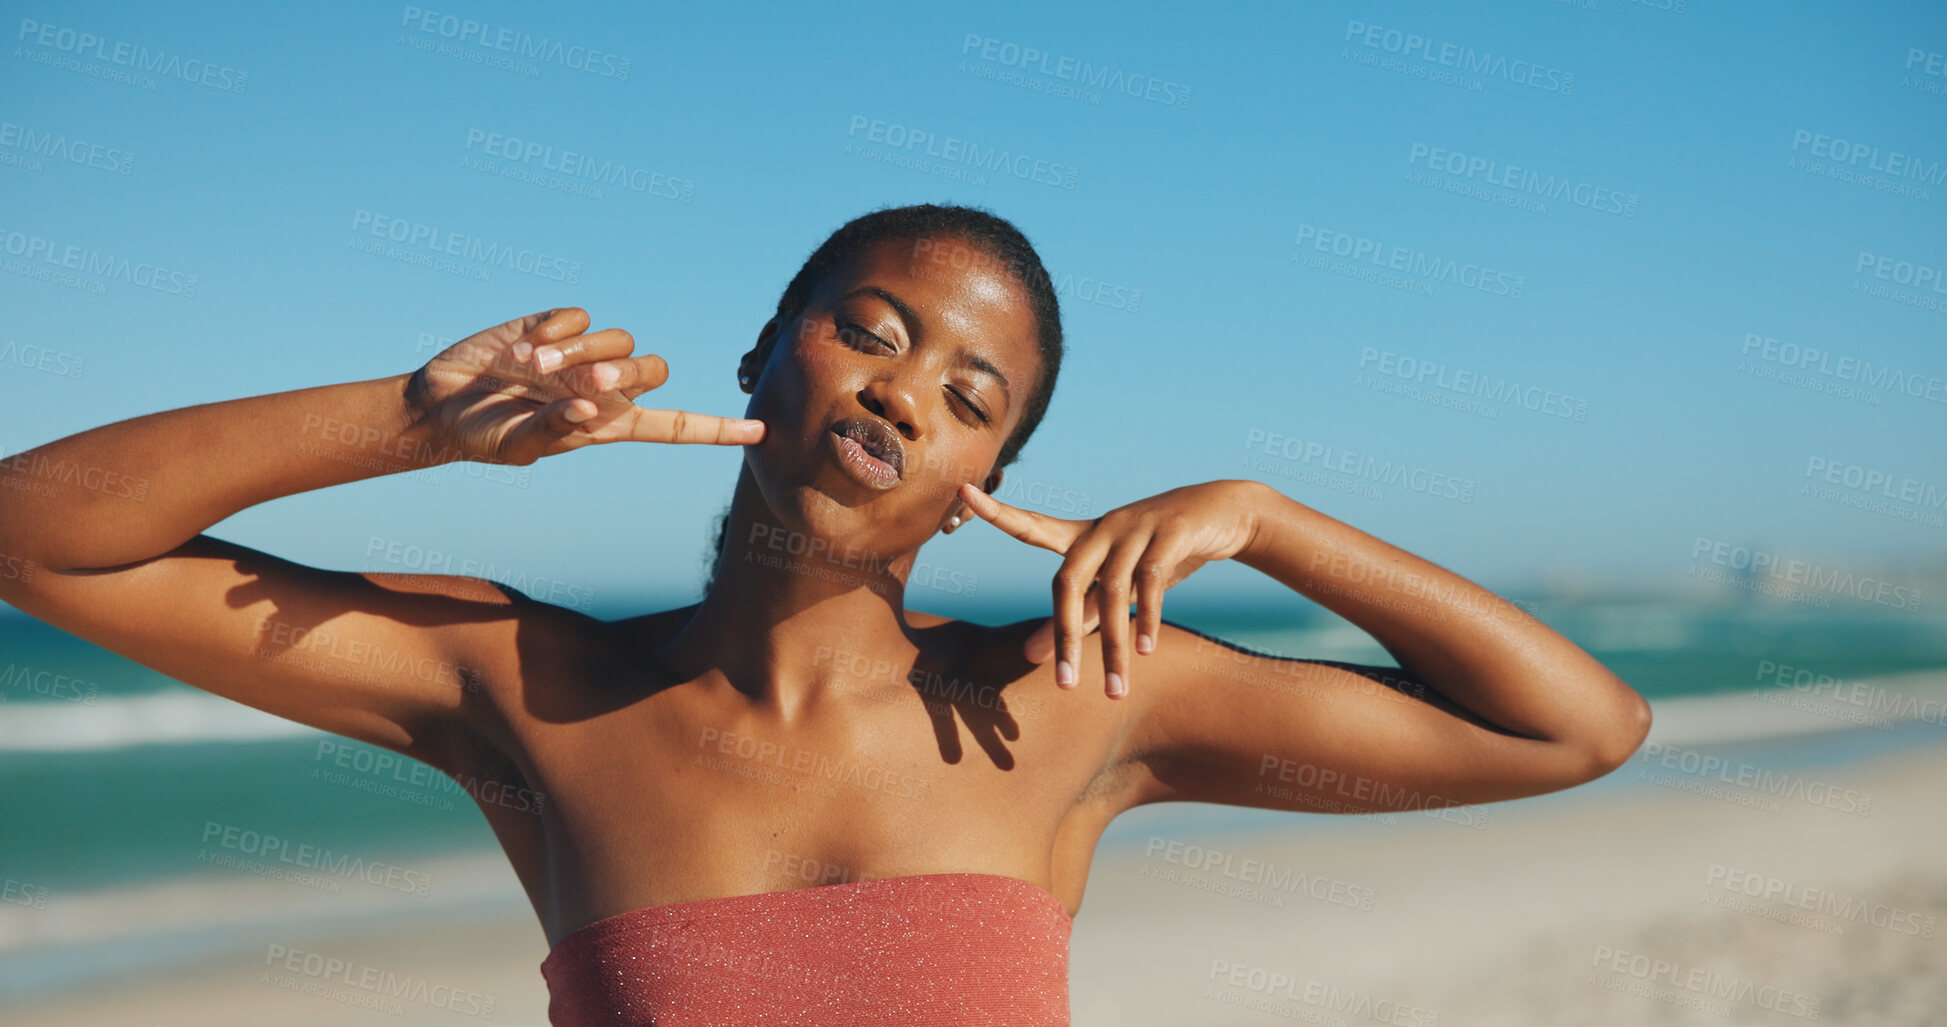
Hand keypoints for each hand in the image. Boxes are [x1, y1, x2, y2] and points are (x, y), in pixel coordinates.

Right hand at [403, 307, 764, 465]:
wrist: (440, 405)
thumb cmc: (482, 437)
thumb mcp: (517, 446)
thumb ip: (553, 431)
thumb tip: (591, 410)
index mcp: (607, 426)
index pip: (674, 427)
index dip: (716, 429)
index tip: (761, 432)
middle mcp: (603, 388)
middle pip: (653, 370)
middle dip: (625, 374)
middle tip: (585, 384)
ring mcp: (582, 354)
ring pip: (618, 340)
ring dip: (580, 354)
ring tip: (531, 371)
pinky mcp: (555, 326)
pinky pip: (579, 317)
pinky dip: (555, 332)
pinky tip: (523, 349)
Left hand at [955, 479, 1265, 698]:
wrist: (1223, 515)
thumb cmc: (1158, 553)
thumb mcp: (1115, 586)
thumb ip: (1073, 618)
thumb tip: (1025, 655)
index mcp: (1083, 538)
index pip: (1032, 527)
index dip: (997, 512)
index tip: (962, 492)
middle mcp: (1103, 528)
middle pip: (1068, 580)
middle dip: (1065, 635)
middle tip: (1065, 685)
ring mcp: (1137, 527)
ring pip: (1114, 591)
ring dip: (1116, 645)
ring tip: (1117, 688)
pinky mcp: (1172, 533)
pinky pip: (1152, 581)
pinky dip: (1148, 618)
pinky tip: (1146, 650)